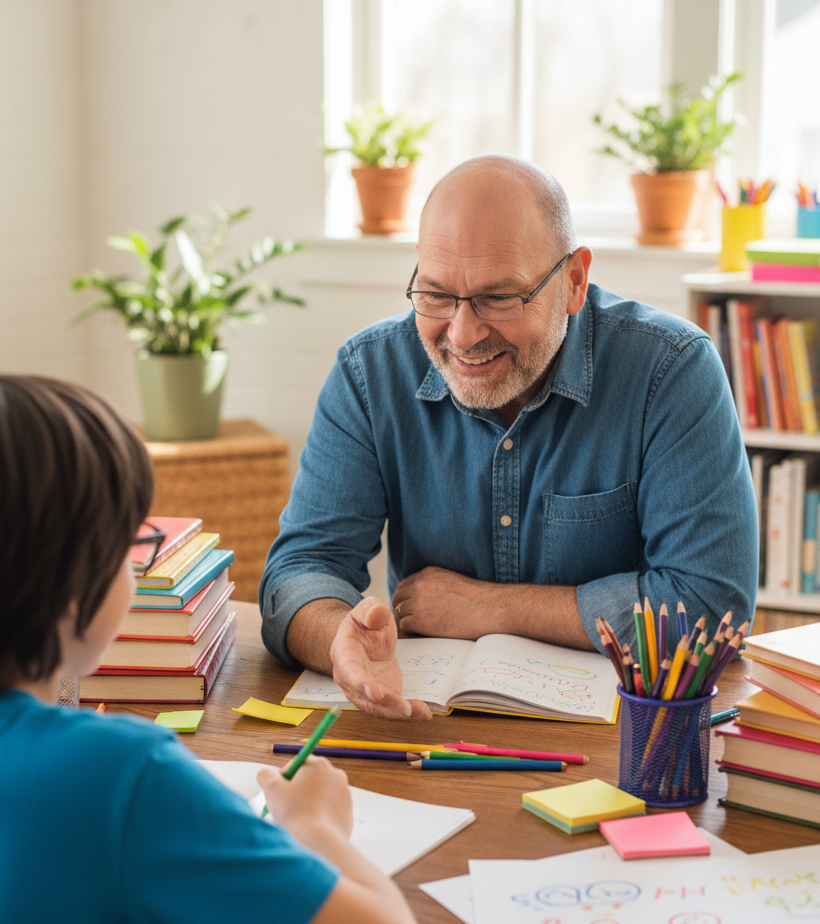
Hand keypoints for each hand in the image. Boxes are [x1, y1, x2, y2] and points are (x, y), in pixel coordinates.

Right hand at [257, 756, 352, 838]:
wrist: (319, 843)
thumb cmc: (295, 813)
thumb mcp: (272, 790)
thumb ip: (266, 775)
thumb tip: (268, 774)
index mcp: (319, 765)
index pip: (299, 763)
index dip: (286, 777)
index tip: (281, 792)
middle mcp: (336, 775)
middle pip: (311, 778)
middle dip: (298, 790)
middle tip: (287, 807)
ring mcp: (345, 794)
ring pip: (320, 794)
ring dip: (309, 802)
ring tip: (299, 819)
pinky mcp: (348, 812)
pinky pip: (330, 810)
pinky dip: (320, 815)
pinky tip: (311, 827)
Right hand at [330, 596, 431, 719]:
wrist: (365, 638)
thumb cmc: (364, 624)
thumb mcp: (368, 610)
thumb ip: (371, 610)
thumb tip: (376, 614)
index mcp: (343, 654)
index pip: (349, 671)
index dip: (360, 683)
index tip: (376, 692)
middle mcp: (349, 678)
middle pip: (364, 696)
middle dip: (385, 704)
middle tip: (405, 709)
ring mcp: (364, 691)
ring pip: (378, 708)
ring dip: (399, 713)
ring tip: (421, 713)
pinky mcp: (381, 697)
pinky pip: (391, 709)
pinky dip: (408, 713)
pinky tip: (423, 713)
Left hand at [392, 566, 498, 637]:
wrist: (487, 609)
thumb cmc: (475, 598)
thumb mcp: (449, 581)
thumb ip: (432, 585)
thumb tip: (421, 598)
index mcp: (426, 574)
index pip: (404, 585)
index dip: (405, 597)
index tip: (410, 606)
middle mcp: (419, 586)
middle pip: (397, 598)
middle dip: (402, 608)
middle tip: (412, 618)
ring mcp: (417, 603)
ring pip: (400, 612)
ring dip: (408, 620)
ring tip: (422, 626)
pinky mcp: (420, 620)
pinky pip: (404, 626)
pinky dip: (412, 630)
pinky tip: (425, 631)